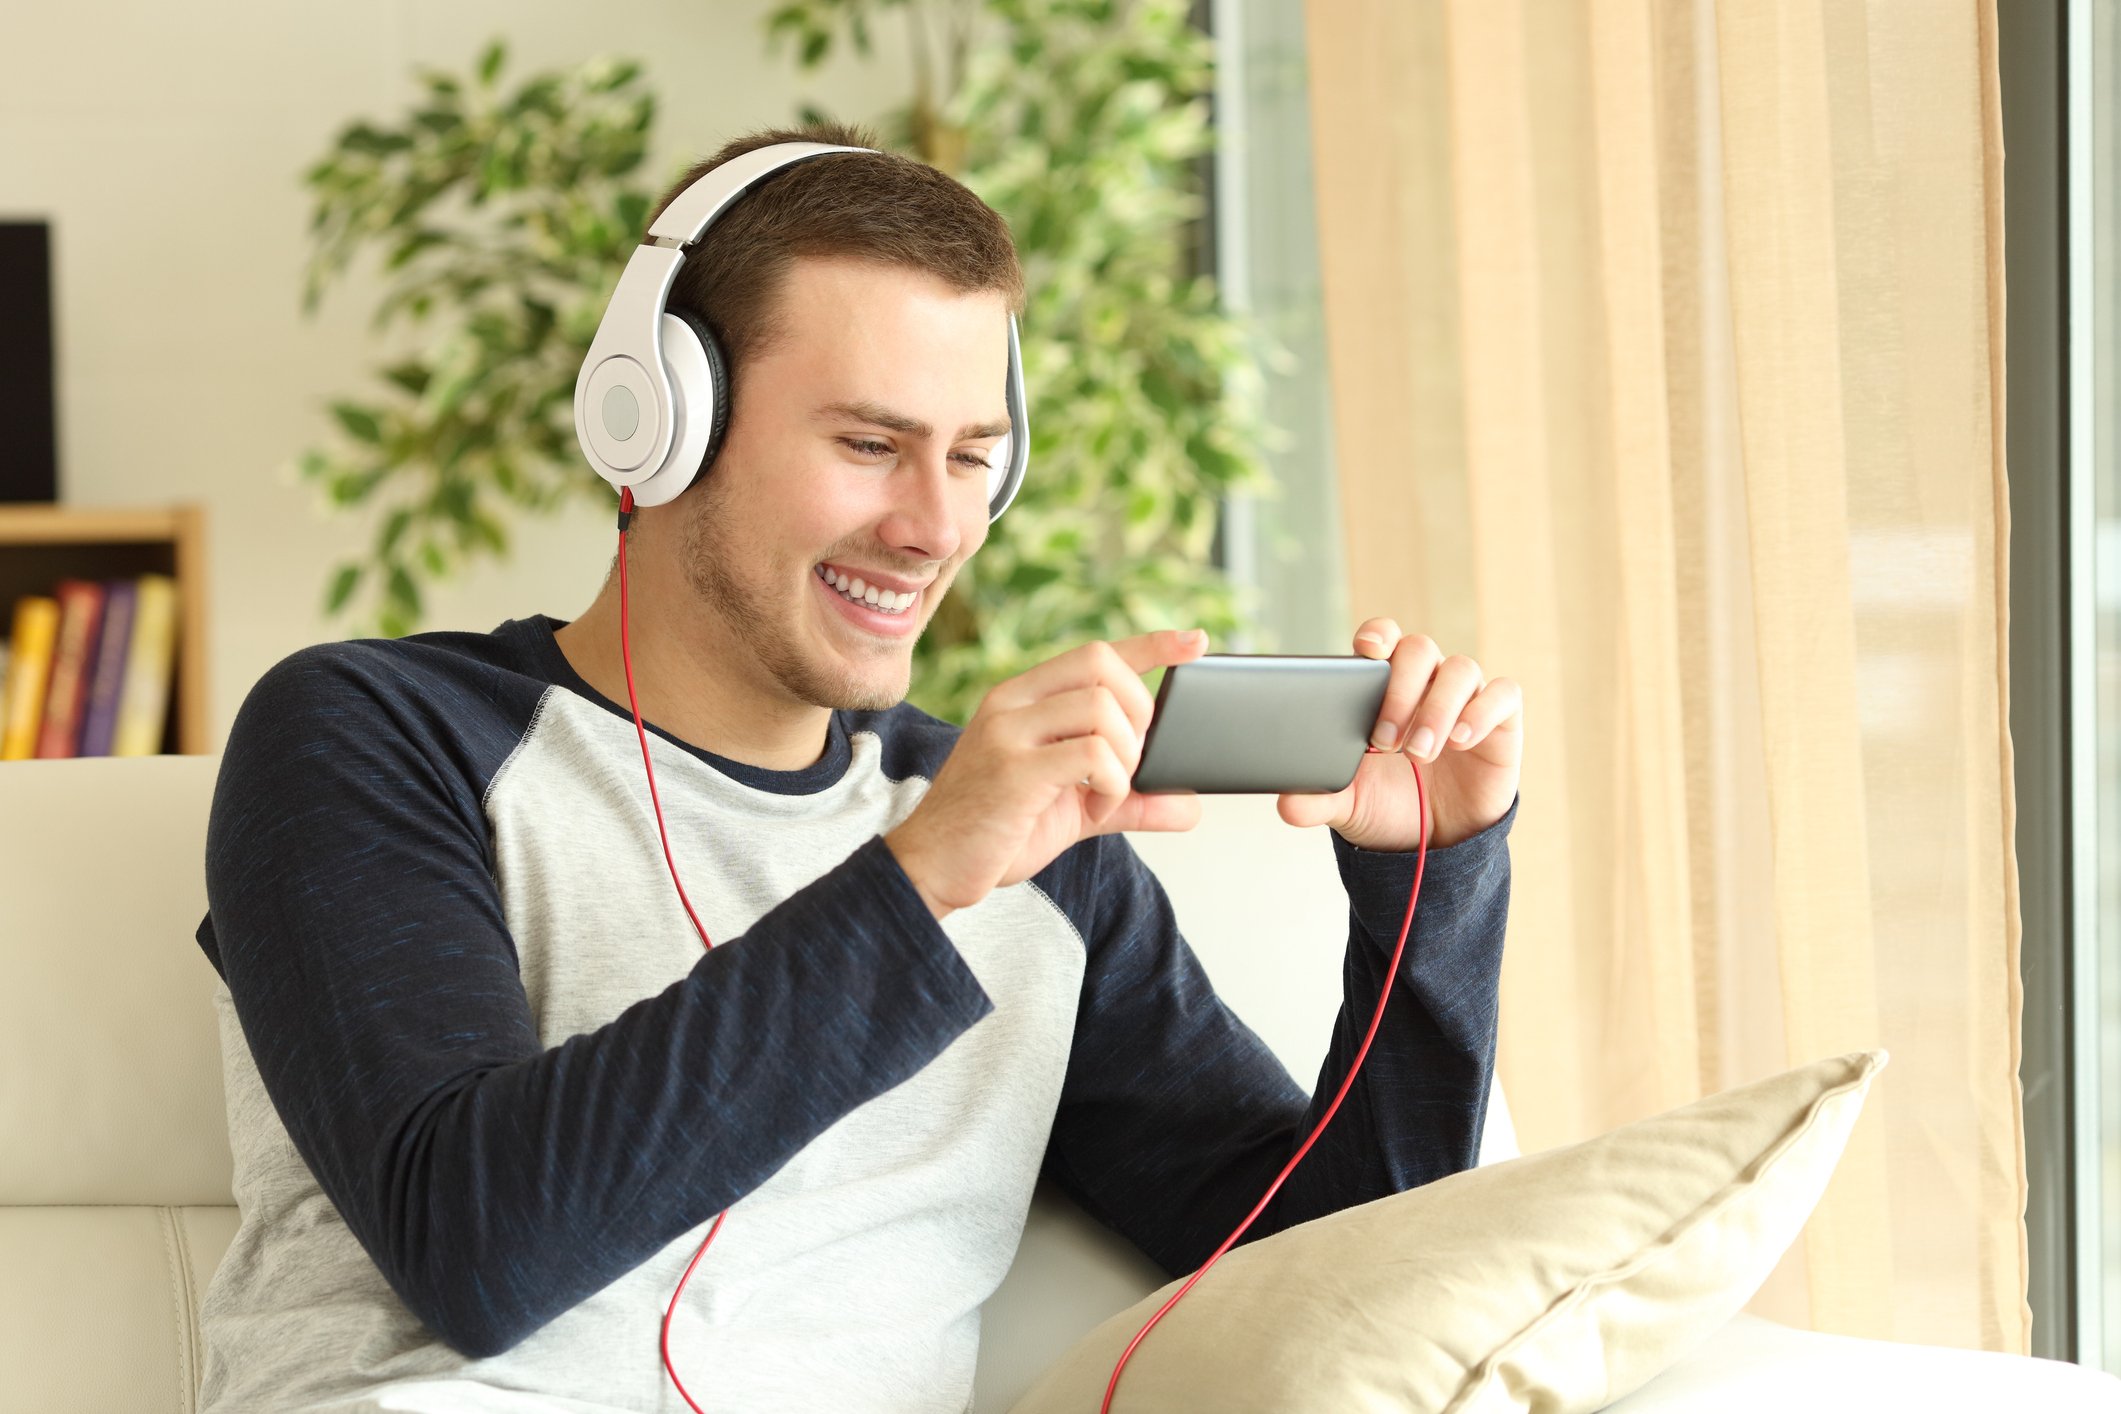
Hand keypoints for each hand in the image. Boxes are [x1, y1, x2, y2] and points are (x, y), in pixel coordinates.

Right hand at [885, 629, 1210, 917]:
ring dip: (1126, 759)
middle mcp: (1011, 704)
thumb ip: (1129, 799)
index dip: (1150, 644)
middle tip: (1131, 763)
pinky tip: (1093, 811)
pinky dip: (1112, 785)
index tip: (1195, 642)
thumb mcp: (1073, 810)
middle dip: (1140, 713)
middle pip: (1103, 665)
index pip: (1095, 652)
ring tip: (1105, 797)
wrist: (931, 870)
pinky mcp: (1013, 771)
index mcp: (1022, 699)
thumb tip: (1190, 804)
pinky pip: (1092, 754)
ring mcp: (1008, 734)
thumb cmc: (997, 834)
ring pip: (1102, 708)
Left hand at [1276, 620, 1521, 850]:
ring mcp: (1466, 699)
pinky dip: (1481, 712)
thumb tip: (1287, 804)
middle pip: (1419, 649)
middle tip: (1383, 741)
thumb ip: (1318, 800)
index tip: (1366, 651)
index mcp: (1384, 688)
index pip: (1384, 638)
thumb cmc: (1391, 806)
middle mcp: (1427, 683)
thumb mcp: (1349, 806)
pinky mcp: (1502, 721)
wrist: (1437, 845)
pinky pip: (1503, 695)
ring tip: (1419, 752)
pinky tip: (1460, 741)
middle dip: (1400, 689)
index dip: (1377, 635)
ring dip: (1437, 707)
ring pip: (1460, 669)